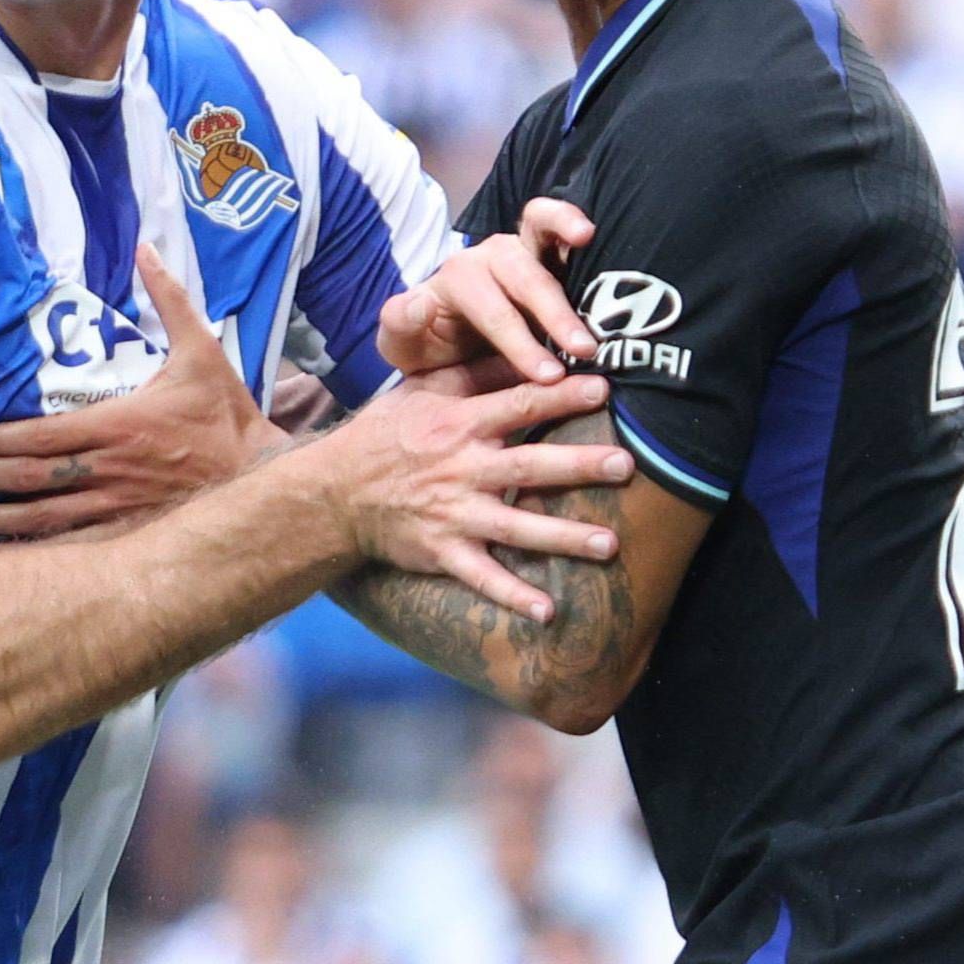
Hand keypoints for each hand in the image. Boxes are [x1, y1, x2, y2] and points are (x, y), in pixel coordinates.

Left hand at [0, 251, 265, 543]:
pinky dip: (30, 549)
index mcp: (117, 426)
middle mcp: (108, 472)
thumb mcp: (202, 352)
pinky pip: (67, 545)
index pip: (38, 436)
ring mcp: (115, 509)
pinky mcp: (124, 534)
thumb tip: (145, 248)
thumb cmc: (228, 416)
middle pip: (27, 478)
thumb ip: (169, 300)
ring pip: (39, 518)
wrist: (266, 476)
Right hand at [304, 365, 627, 617]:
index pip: (520, 404)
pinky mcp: (444, 552)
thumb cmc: (389, 434)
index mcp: (461, 424)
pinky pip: (483, 578)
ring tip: (610, 544)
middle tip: (627, 466)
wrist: (337, 490)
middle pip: (529, 465)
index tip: (605, 389)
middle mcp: (462, 469)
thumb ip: (475, 375)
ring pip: (516, 526)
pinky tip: (548, 612)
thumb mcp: (423, 391)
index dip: (562, 396)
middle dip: (579, 466)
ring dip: (563, 537)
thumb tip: (526, 351)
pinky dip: (513, 596)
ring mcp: (455, 514)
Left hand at [381, 197, 596, 384]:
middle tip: (583, 351)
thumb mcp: (402, 346)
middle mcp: (489, 256)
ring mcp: (519, 247)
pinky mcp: (546, 250)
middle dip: (555, 313)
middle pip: (525, 276)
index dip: (521, 343)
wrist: (446, 338)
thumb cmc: (428, 344)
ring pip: (542, 232)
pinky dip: (572, 222)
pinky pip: (558, 225)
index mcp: (457, 280)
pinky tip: (594, 234)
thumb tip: (419, 301)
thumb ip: (400, 325)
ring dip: (572, 252)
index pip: (493, 311)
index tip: (549, 377)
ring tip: (596, 268)